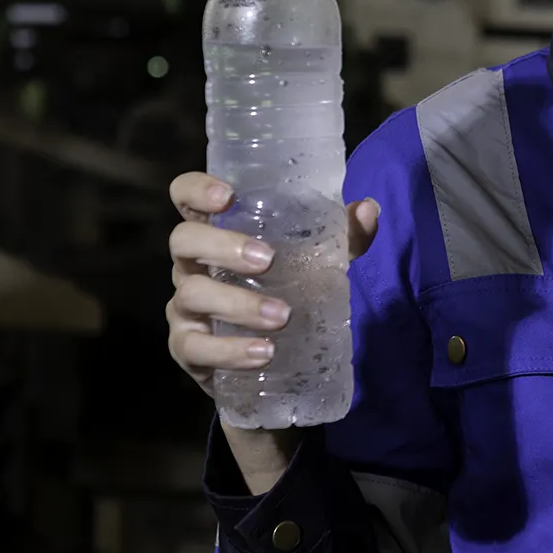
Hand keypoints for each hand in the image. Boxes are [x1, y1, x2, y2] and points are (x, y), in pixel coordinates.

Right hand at [165, 172, 379, 491]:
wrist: (275, 364)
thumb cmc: (289, 291)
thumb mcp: (320, 261)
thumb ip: (346, 235)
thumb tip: (368, 209)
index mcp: (215, 232)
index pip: (186, 196)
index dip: (197, 189)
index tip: (228, 195)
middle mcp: (191, 264)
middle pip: (184, 240)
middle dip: (222, 246)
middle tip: (267, 259)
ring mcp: (184, 307)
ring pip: (192, 295)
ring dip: (238, 304)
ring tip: (282, 316)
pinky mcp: (187, 350)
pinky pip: (195, 348)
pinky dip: (229, 350)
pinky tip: (263, 353)